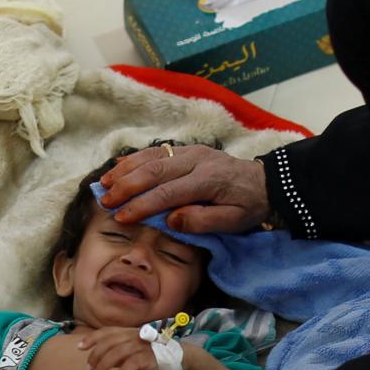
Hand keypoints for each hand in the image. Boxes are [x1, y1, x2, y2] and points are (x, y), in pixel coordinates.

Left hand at [76, 325, 157, 369]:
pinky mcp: (149, 356)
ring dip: (104, 365)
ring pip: (117, 352)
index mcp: (127, 332)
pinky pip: (132, 363)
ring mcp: (141, 345)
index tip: (80, 347)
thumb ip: (117, 355)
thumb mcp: (131, 353)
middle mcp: (133, 335)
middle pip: (108, 342)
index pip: (106, 331)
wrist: (178, 358)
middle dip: (95, 356)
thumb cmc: (152, 356)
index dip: (92, 338)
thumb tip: (100, 362)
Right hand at [99, 145, 268, 232]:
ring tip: (104, 183)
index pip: (168, 193)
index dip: (142, 206)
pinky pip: (158, 150)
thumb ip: (203, 221)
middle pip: (154, 170)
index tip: (121, 218)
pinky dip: (135, 157)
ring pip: (152, 156)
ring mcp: (191, 151)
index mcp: (208, 180)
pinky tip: (118, 166)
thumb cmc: (248, 205)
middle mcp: (197, 160)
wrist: (265, 182)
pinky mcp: (188, 148)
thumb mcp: (233, 221)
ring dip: (126, 169)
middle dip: (126, 186)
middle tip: (106, 201)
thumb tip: (171, 220)